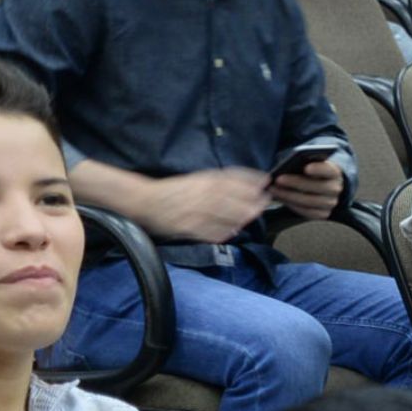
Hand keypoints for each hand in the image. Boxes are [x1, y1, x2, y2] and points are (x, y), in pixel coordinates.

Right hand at [138, 167, 274, 241]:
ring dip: (243, 216)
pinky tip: (234, 230)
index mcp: (202, 181)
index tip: (265, 180)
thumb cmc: (172, 190)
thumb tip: (245, 184)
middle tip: (265, 201)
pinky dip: (226, 232)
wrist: (145, 201)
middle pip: (235, 197)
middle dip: (253, 200)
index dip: (251, 179)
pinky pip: (213, 232)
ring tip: (253, 215)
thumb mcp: (194, 180)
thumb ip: (216, 182)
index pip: (233, 178)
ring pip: (227, 215)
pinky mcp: (191, 228)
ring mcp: (198, 213)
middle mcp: (202, 195)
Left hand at [267, 156, 343, 220]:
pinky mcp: (323, 213)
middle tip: (278, 179)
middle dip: (296, 183)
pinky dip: (292, 205)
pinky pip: (307, 212)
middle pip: (318, 187)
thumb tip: (286, 166)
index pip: (329, 170)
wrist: (318, 184)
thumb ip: (301, 162)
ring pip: (310, 201)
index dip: (319, 169)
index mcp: (334, 172)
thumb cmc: (308, 170)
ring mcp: (330, 203)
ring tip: (273, 189)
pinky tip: (280, 198)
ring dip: (289, 196)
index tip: (306, 167)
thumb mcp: (307, 162)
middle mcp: (335, 188)